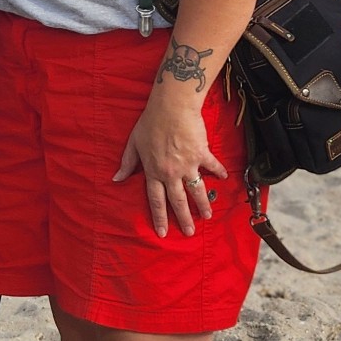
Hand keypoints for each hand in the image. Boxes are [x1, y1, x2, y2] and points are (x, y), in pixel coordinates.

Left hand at [113, 87, 227, 239]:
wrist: (171, 107)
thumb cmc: (150, 122)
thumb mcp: (133, 143)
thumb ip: (127, 163)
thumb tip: (116, 179)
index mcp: (153, 171)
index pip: (155, 200)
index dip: (159, 217)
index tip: (162, 232)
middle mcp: (171, 173)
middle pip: (177, 201)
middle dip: (183, 219)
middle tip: (189, 233)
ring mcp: (187, 165)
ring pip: (196, 190)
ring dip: (202, 204)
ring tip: (208, 216)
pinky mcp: (201, 154)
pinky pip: (212, 166)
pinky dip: (219, 171)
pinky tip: (224, 178)